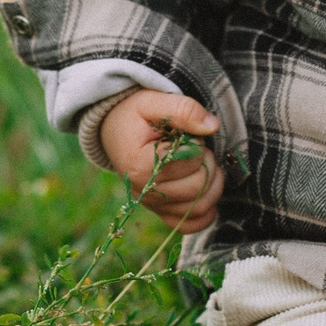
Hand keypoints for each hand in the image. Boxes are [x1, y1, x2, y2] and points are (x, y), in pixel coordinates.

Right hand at [99, 88, 225, 232]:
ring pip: (201, 207)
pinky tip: (205, 189)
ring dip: (212, 183)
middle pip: (198, 187)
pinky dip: (207, 210)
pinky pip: (193, 224)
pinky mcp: (161, 213)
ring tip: (200, 164)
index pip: (190, 161)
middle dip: (207, 163)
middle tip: (195, 147)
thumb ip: (183, 109)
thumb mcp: (153, 101)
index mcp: (140, 165)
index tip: (183, 134)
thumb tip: (212, 127)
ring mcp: (153, 206)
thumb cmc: (134, 115)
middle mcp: (145, 192)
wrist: (113, 130)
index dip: (197, 144)